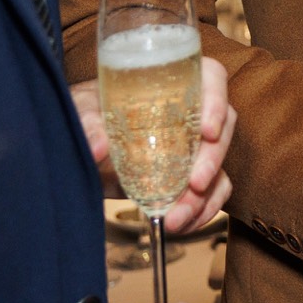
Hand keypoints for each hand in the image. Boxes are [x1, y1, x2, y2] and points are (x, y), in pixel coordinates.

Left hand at [73, 56, 238, 233]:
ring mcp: (192, 147)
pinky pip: (211, 192)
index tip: (207, 132)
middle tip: (194, 184)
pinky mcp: (187, 176)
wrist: (80, 147)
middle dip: (213, 160)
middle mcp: (190, 112)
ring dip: (205, 196)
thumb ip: (88, 124)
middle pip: (222, 128)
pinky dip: (203, 211)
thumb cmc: (86, 114)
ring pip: (220, 166)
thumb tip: (98, 147)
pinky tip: (182, 224)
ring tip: (176, 218)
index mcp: (173, 83)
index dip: (216, 102)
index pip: (211, 78)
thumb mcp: (81, 111)